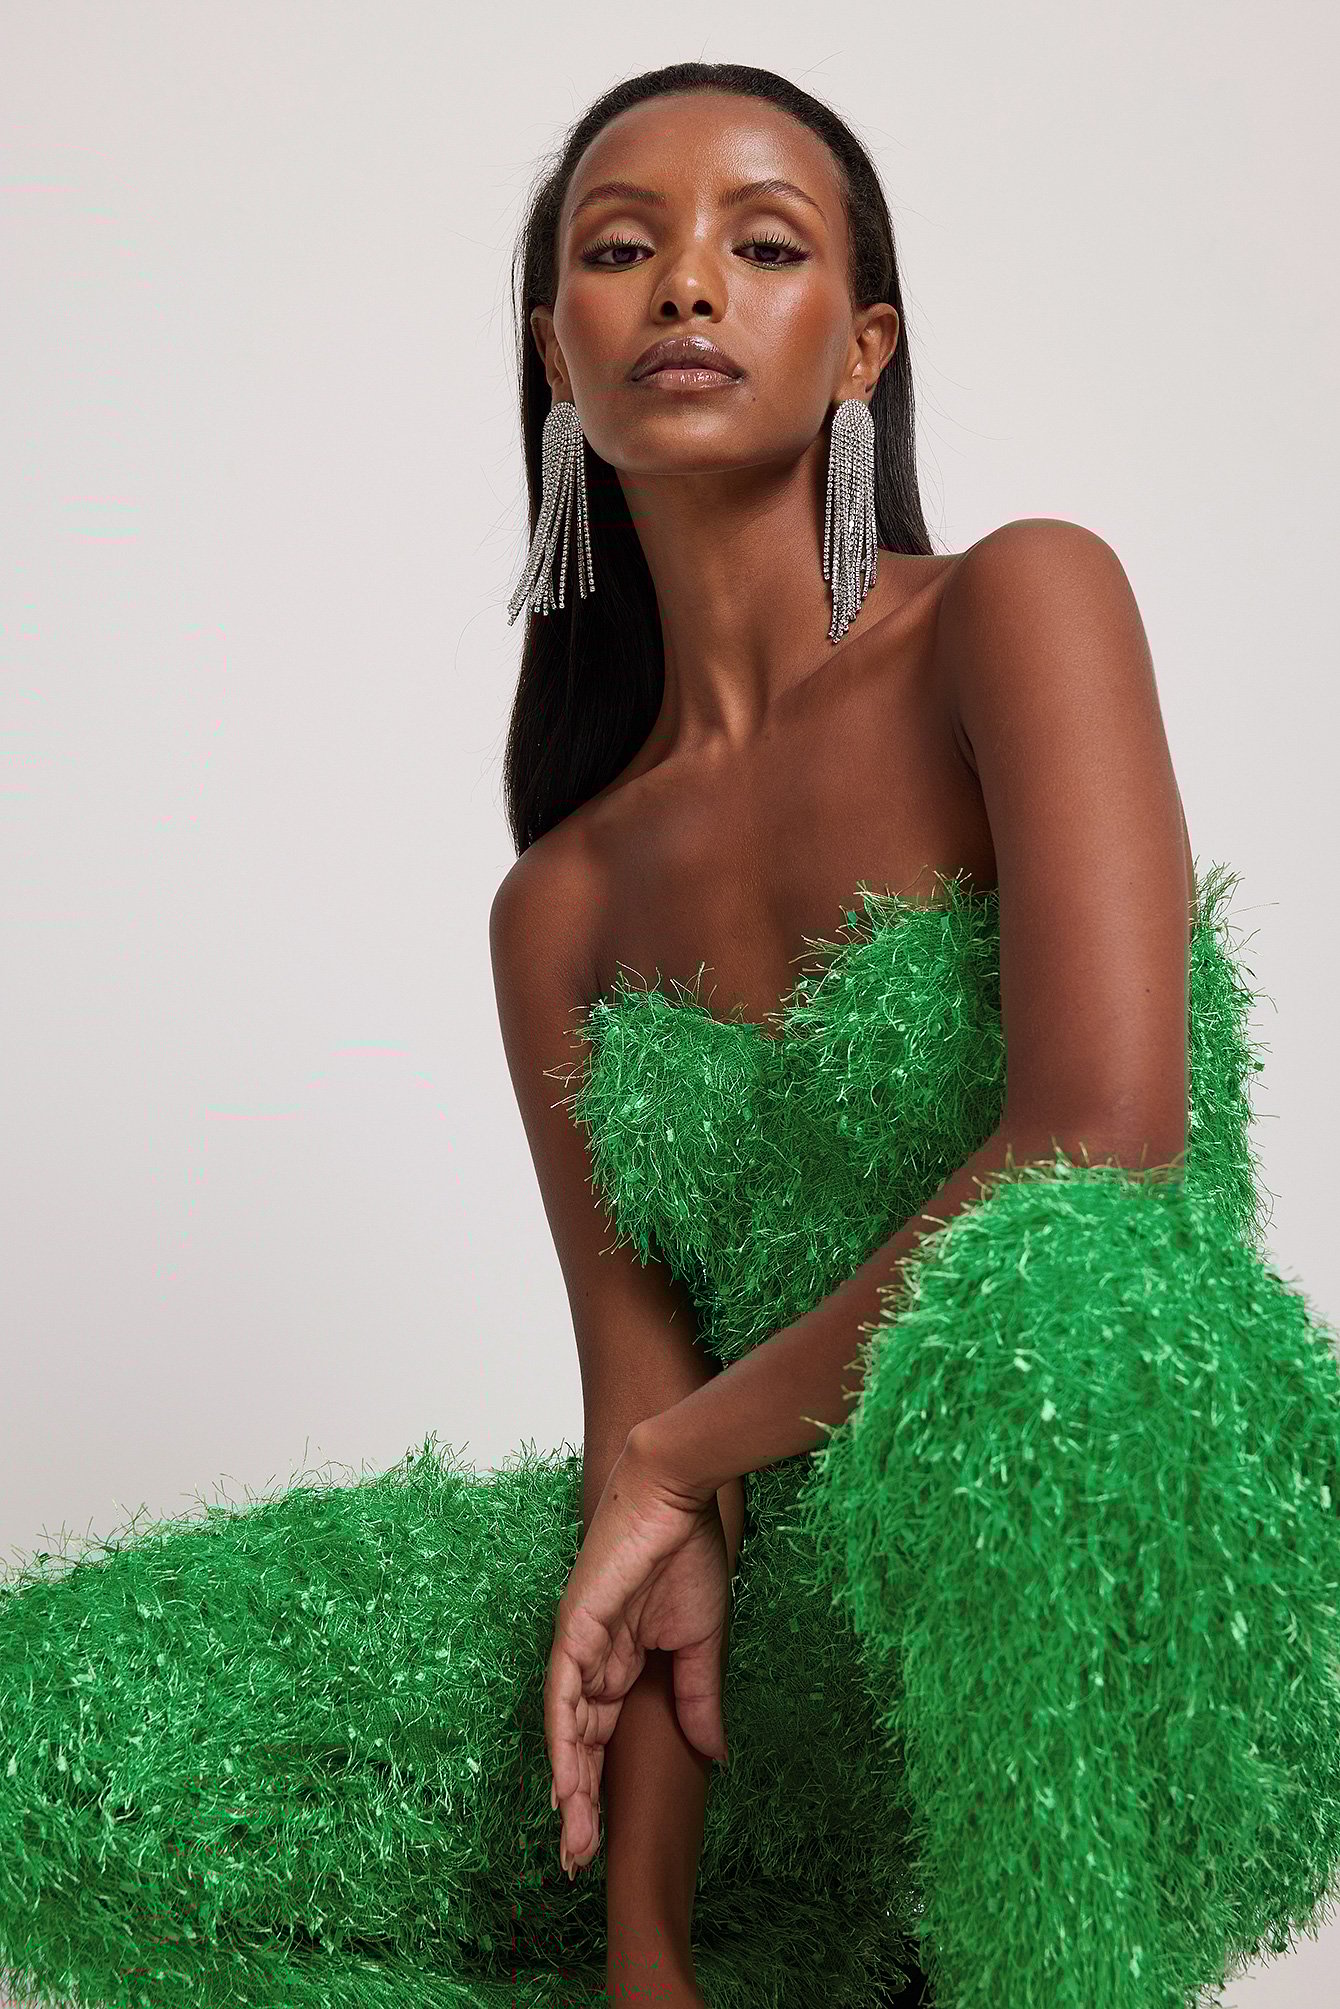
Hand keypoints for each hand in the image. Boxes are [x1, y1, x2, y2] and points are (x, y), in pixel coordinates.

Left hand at [544, 1433, 731, 1878]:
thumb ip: (698, 1698)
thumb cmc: (689, 1552)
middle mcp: (591, 1658)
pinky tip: (563, 1784)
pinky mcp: (575, 1628)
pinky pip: (562, 1695)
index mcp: (620, 1660)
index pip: (602, 1736)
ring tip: (574, 1843)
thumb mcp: (701, 1641)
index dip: (599, 1786)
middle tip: (577, 1862)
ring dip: (568, 1788)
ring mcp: (579, 1644)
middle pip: (578, 1744)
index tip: (602, 1839)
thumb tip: (713, 1754)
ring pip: (566, 1731)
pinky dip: (562, 1741)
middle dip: (578, 1804)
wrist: (677, 1494)